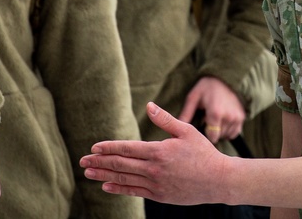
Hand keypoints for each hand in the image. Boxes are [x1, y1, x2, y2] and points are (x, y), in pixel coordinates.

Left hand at [81, 102, 228, 204]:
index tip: (94, 147)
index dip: (108, 148)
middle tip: (82, 161)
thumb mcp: (186, 131)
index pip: (127, 149)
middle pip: (120, 165)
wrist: (219, 180)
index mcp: (159, 151)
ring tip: (88, 173)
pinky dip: (119, 189)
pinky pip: (134, 191)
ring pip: (124, 179)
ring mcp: (156, 184)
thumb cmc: (204, 153)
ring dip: (104, 175)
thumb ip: (165, 119)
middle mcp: (154, 169)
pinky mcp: (160, 195)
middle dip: (99, 162)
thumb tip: (149, 105)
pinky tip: (106, 186)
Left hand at [178, 76, 244, 143]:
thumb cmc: (206, 87)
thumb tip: (175, 128)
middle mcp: (228, 117)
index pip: (211, 137)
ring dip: (219, 132)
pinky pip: (234, 133)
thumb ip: (186, 114)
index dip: (204, 135)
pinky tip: (221, 121)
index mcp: (216, 113)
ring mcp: (237, 118)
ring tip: (213, 120)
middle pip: (218, 137)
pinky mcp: (242, 118)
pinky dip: (228, 130)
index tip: (200, 127)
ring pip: (226, 136)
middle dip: (211, 133)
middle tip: (206, 122)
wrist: (225, 78)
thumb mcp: (194, 98)